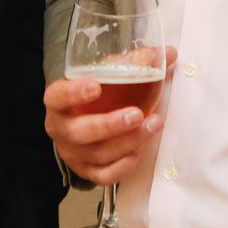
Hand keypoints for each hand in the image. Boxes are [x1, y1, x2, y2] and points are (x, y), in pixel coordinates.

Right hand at [44, 46, 176, 184]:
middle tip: (136, 114)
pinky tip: (139, 150)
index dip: (74, 92)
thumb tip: (169, 53)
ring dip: (128, 141)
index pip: (58, 96)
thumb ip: (134, 62)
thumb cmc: (95, 96)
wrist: (83, 120)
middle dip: (110, 125)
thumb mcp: (106, 76)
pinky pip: (104, 175)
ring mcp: (72, 153)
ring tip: (152, 125)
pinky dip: (124, 164)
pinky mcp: (86, 171)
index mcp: (58, 102)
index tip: (96, 86)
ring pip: (97, 154)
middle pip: (80, 131)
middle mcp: (60, 129)